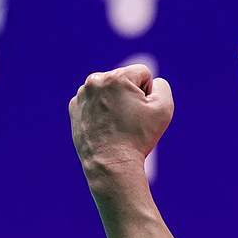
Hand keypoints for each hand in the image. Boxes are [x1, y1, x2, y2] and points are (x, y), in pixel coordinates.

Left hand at [69, 63, 173, 179]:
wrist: (111, 164)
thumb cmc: (138, 137)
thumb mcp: (164, 108)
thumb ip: (161, 85)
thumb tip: (150, 81)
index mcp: (116, 77)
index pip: (142, 73)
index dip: (147, 94)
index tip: (140, 113)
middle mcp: (95, 81)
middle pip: (123, 80)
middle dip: (129, 96)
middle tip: (128, 121)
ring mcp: (81, 95)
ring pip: (108, 91)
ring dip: (114, 102)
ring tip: (116, 125)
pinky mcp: (74, 108)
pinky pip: (94, 102)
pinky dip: (100, 112)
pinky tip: (104, 127)